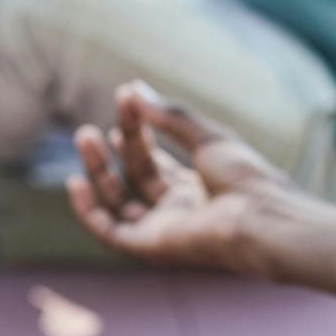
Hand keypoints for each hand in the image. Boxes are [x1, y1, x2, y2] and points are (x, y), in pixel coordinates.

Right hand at [68, 81, 296, 275]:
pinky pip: (110, 233)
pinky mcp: (152, 246)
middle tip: (96, 120)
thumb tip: (133, 89)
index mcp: (196, 185)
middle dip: (117, 147)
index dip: (137, 130)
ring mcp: (164, 228)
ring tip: (85, 136)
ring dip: (98, 171)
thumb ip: (170, 116)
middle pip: (136, 176)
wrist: (259, 215)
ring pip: (118, 202)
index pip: (154, 159)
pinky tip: (76, 182)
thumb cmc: (245, 176)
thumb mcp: (207, 136)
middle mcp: (178, 209)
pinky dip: (90, 211)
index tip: (125, 98)